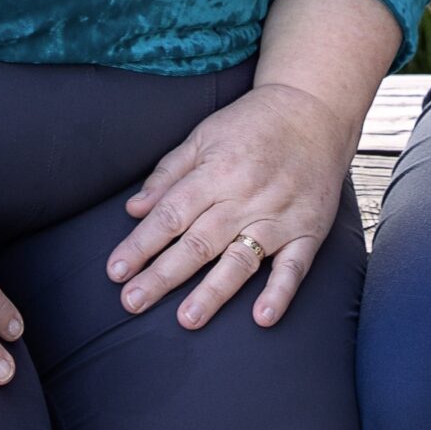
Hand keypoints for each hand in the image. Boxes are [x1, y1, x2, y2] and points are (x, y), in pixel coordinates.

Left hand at [106, 81, 359, 330]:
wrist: (314, 110)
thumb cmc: (252, 124)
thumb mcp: (203, 136)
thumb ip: (168, 174)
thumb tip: (133, 210)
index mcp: (216, 171)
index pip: (170, 215)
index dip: (141, 244)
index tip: (115, 271)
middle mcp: (245, 196)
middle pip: (198, 242)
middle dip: (163, 275)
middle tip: (132, 302)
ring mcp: (279, 216)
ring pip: (241, 259)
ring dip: (213, 291)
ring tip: (187, 319)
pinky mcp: (308, 230)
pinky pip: (295, 267)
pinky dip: (280, 292)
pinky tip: (262, 317)